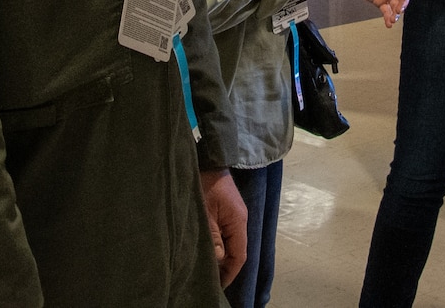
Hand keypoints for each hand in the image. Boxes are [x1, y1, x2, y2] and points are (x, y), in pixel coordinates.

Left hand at [199, 168, 248, 287]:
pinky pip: (225, 233)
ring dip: (220, 255)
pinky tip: (208, 250)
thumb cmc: (204, 184)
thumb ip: (213, 237)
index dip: (229, 272)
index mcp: (238, 221)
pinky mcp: (226, 210)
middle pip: (236, 250)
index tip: (218, 286)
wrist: (207, 158)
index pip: (239, 255)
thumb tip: (219, 260)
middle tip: (210, 280)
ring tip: (207, 268)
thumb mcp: (205, 213)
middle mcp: (240, 219)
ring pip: (230, 242)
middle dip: (225, 267)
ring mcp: (234, 214)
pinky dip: (218, 244)